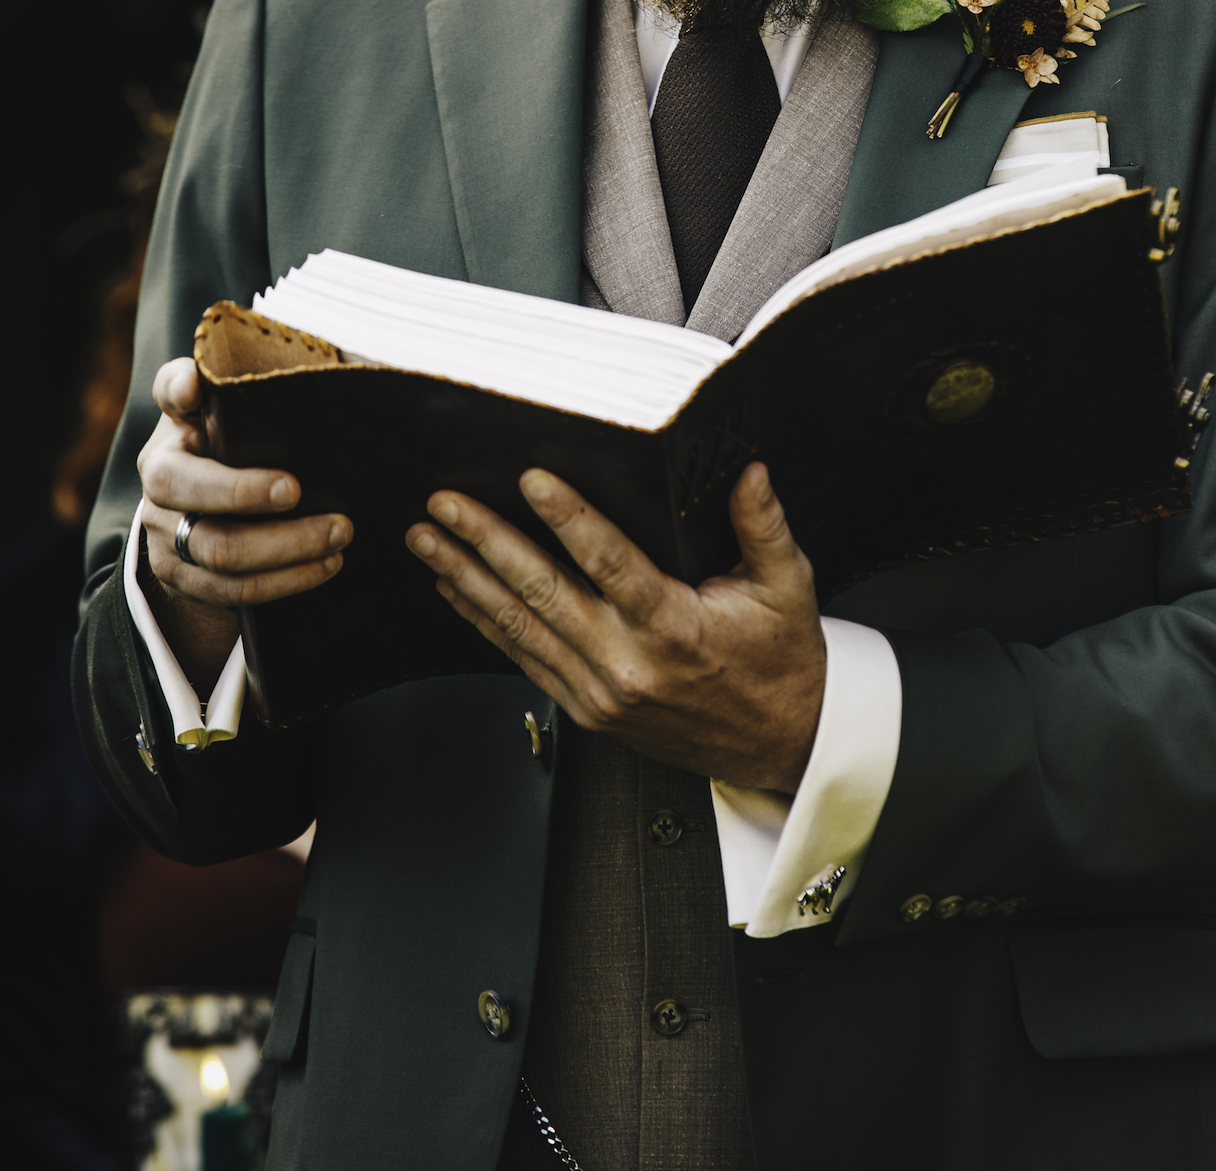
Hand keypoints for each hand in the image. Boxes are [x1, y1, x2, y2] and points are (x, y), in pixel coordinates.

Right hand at [136, 357, 352, 690]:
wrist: (205, 519)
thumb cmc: (247, 450)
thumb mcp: (251, 415)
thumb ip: (272, 389)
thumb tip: (333, 367)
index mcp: (179, 422)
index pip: (168, 390)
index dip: (180, 389)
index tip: (200, 390)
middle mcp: (159, 475)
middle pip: (184, 486)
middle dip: (244, 491)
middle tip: (298, 490)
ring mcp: (165, 530)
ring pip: (217, 548)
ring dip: (285, 546)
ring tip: (339, 535)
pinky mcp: (181, 577)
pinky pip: (230, 590)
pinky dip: (283, 581)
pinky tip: (325, 565)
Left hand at [406, 463, 825, 792]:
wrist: (780, 744)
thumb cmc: (781, 662)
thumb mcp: (788, 586)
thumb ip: (763, 525)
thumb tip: (750, 471)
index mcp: (677, 628)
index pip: (611, 563)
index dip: (568, 518)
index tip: (532, 480)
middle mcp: (629, 664)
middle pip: (544, 594)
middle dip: (486, 543)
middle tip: (446, 504)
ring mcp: (601, 693)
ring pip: (520, 628)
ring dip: (466, 579)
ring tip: (427, 539)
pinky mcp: (587, 711)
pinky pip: (524, 660)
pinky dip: (483, 622)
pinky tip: (454, 589)